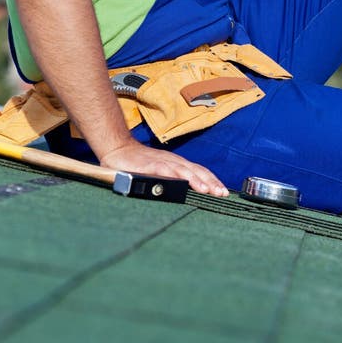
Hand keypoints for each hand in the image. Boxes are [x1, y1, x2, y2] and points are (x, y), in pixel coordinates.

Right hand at [100, 139, 228, 196]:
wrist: (118, 149)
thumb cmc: (139, 163)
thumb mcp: (160, 171)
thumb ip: (171, 179)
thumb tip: (185, 193)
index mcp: (177, 163)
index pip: (199, 171)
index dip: (212, 180)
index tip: (223, 192)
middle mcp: (172, 161)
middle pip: (196, 170)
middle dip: (211, 182)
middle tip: (222, 194)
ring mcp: (161, 162)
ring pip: (184, 170)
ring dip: (196, 180)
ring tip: (207, 190)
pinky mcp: (148, 165)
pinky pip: (164, 169)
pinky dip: (174, 175)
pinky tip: (182, 183)